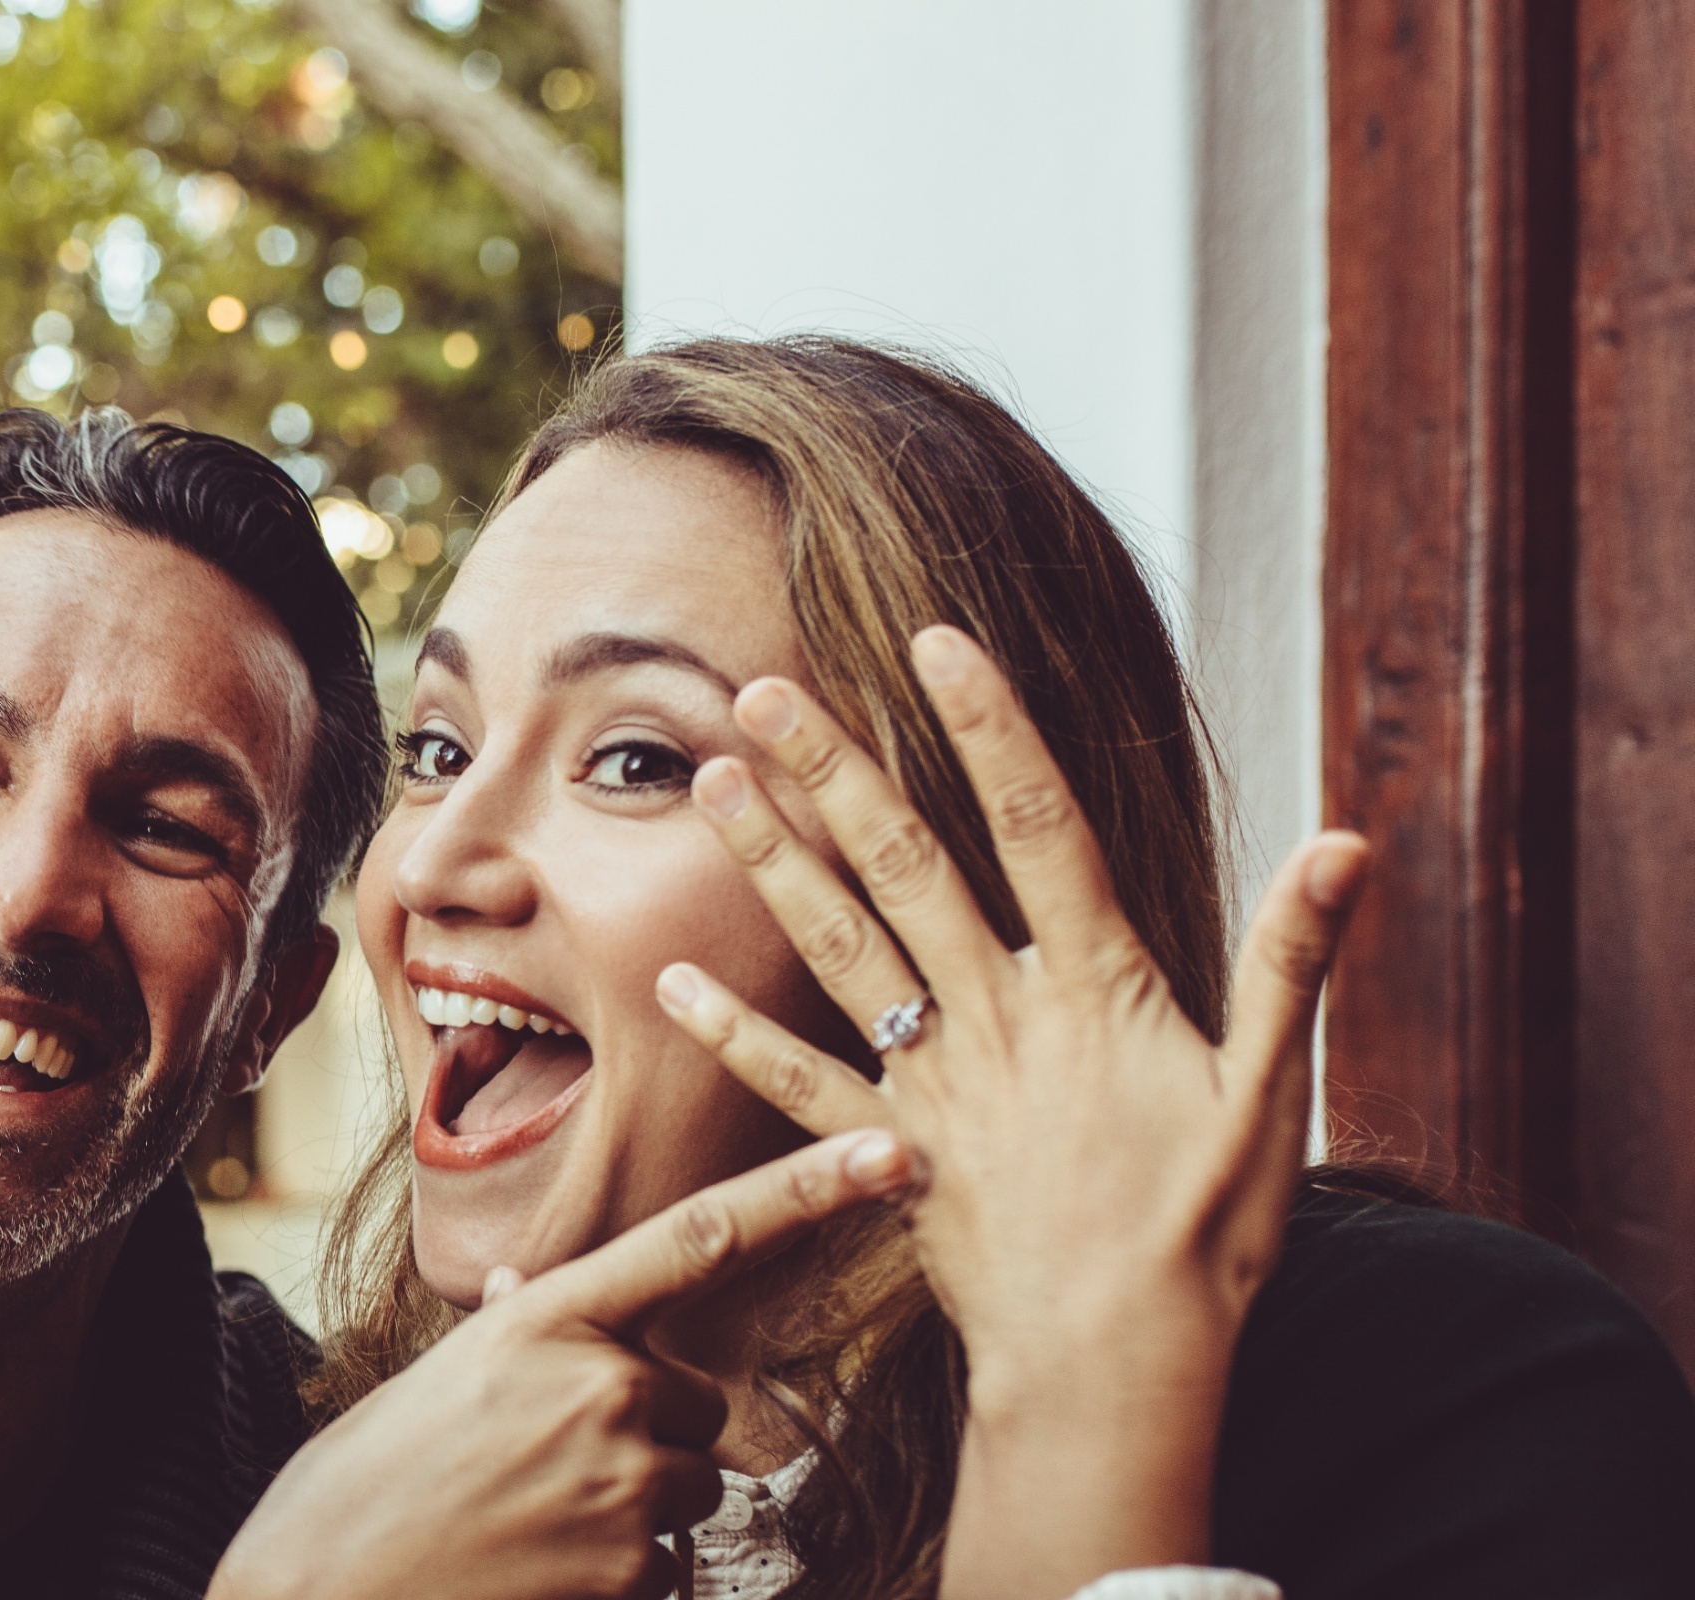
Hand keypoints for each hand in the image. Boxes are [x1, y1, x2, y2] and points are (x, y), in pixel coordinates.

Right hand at [212, 1129, 914, 1599]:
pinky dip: (618, 1587)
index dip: (805, 1191)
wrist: (312, 1591)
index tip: (890, 1149)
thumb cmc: (359, 1491)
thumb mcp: (435, 1386)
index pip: (700, 1238)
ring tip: (527, 1535)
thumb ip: (509, 1343)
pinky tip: (537, 1583)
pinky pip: (674, 1574)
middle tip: (540, 1480)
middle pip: (698, 1409)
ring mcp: (621, 1479)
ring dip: (630, 1522)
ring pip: (689, 1494)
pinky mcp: (633, 1570)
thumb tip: (525, 1299)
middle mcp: (598, 1384)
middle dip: (644, 1444)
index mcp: (546, 1319)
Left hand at [651, 625, 1369, 1597]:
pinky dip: (730, 1032)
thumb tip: (1347, 841)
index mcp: (1092, 985)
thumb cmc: (1206, 1233)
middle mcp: (997, 1014)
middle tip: (760, 688)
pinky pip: (792, 1082)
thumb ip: (1291, 958)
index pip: (1039, 823)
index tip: (937, 642)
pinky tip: (672, 979)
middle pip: (905, 864)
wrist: (1117, 1365)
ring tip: (710, 783)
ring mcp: (931, 1079)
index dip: (989, 728)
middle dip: (833, 769)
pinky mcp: (885, 1149)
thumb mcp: (1269, 1089)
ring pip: (836, 945)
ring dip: (772, 861)